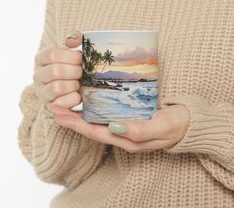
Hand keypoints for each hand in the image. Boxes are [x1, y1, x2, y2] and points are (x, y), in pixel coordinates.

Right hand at [33, 32, 82, 107]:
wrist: (73, 88)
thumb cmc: (74, 67)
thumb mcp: (74, 52)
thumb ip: (74, 40)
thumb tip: (72, 40)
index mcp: (41, 59)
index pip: (52, 54)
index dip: (71, 57)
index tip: (81, 59)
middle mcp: (37, 75)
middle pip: (56, 71)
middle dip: (75, 72)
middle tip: (82, 73)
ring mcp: (41, 91)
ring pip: (57, 87)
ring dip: (74, 85)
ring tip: (78, 84)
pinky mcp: (49, 106)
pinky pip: (61, 103)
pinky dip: (73, 98)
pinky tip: (78, 95)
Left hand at [46, 103, 189, 152]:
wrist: (188, 123)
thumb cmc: (176, 125)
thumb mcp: (162, 127)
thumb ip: (140, 130)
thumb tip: (115, 127)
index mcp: (127, 139)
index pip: (95, 132)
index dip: (75, 124)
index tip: (58, 114)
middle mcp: (122, 134)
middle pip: (91, 127)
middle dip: (71, 118)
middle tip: (53, 106)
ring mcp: (125, 127)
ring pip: (97, 122)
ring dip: (79, 114)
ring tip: (64, 103)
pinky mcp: (129, 119)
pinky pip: (106, 116)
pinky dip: (93, 110)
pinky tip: (88, 102)